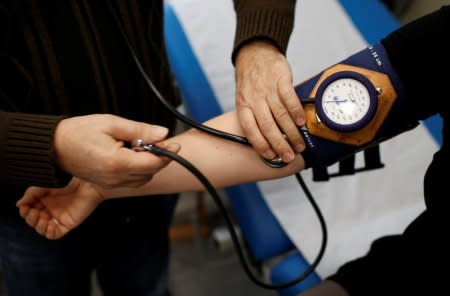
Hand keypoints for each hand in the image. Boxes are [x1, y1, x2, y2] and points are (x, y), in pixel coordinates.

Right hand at [17, 178, 102, 238]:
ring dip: (37, 226)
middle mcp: (50, 210)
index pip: (29, 210)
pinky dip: (48, 232)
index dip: (24, 210)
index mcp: (44, 201)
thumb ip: (31, 194)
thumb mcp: (45, 185)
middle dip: (30, 218)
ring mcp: (59, 218)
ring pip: (42, 229)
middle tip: (33, 211)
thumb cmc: (69, 181)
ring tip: (41, 216)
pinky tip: (48, 224)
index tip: (25, 206)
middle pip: (34, 221)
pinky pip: (54, 234)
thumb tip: (19, 204)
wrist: (88, 184)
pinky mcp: (67, 224)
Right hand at [54, 114, 176, 187]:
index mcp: (117, 162)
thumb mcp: (111, 123)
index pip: (153, 162)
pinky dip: (138, 171)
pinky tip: (131, 156)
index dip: (168, 153)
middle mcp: (115, 178)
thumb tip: (162, 133)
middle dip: (159, 158)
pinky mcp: (107, 185)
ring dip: (149, 165)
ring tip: (138, 147)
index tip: (175, 142)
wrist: (53, 147)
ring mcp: (111, 184)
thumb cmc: (78, 132)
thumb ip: (140, 130)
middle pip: (151, 172)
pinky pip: (132, 181)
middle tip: (155, 141)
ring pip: (143, 179)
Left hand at [235, 41, 304, 161]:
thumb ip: (254, 116)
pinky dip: (296, 111)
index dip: (260, 144)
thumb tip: (268, 139)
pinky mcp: (280, 79)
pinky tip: (301, 122)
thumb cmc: (250, 80)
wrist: (254, 52)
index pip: (250, 129)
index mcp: (243, 105)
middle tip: (289, 156)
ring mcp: (267, 89)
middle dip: (279, 144)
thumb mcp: (244, 98)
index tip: (270, 156)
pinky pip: (289, 97)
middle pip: (267, 126)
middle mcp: (254, 99)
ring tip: (299, 144)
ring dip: (291, 132)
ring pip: (280, 115)